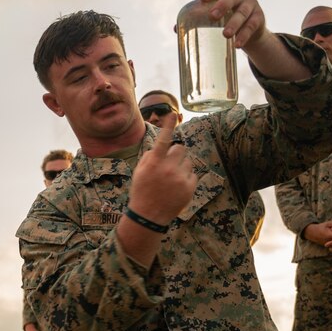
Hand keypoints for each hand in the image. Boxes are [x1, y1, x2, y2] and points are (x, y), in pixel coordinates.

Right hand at [118, 115, 196, 265]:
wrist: (148, 216)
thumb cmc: (142, 192)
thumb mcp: (139, 172)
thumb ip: (149, 157)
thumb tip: (159, 147)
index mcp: (154, 163)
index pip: (163, 140)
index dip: (168, 126)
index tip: (173, 114)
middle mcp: (168, 168)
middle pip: (180, 148)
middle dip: (176, 154)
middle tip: (169, 165)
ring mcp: (180, 178)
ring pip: (188, 162)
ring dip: (181, 167)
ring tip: (172, 180)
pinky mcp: (189, 187)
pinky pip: (192, 175)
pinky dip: (186, 179)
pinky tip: (176, 188)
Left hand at [197, 0, 267, 49]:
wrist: (251, 32)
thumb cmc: (227, 21)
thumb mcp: (215, 19)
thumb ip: (198, 21)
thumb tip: (175, 29)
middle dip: (222, 5)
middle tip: (213, 16)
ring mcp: (251, 5)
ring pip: (242, 12)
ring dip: (234, 23)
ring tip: (226, 35)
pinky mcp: (259, 17)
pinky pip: (252, 25)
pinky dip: (244, 35)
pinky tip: (237, 44)